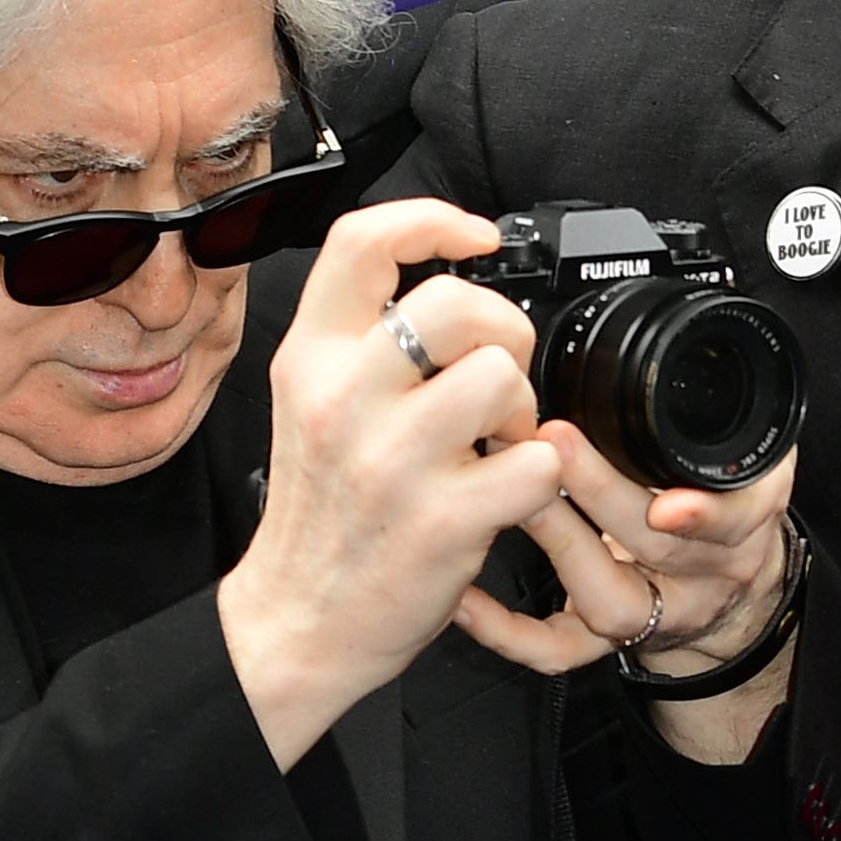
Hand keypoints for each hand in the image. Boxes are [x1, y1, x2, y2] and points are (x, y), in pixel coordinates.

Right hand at [218, 203, 570, 768]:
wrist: (298, 620)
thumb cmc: (323, 515)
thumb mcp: (311, 403)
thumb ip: (360, 339)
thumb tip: (448, 280)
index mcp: (310, 359)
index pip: (362, 243)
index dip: (432, 220)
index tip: (476, 238)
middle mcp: (344, 399)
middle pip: (455, 302)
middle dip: (502, 330)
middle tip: (495, 375)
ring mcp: (392, 460)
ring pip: (501, 375)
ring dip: (521, 407)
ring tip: (498, 441)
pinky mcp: (443, 519)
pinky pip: (536, 461)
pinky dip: (541, 475)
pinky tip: (508, 491)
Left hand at [465, 431, 804, 765]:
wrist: (725, 592)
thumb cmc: (722, 505)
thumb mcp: (743, 461)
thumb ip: (714, 424)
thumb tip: (669, 357)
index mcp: (745, 522)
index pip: (736, 519)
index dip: (704, 516)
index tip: (667, 505)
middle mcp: (706, 575)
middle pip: (660, 548)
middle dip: (601, 496)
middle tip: (553, 444)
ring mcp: (655, 615)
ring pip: (611, 601)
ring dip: (560, 544)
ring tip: (514, 498)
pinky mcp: (608, 643)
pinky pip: (561, 650)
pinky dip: (508, 630)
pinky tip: (466, 597)